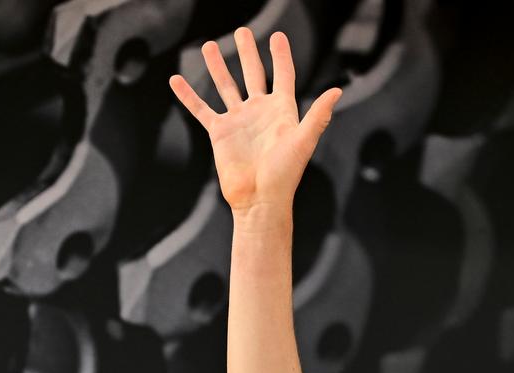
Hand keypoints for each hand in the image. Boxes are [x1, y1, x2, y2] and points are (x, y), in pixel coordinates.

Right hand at [169, 28, 342, 214]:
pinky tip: (175, 79)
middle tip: (242, 31)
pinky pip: (201, 109)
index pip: (283, 76)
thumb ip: (319, 115)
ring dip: (217, 66)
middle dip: (248, 52)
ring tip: (210, 45)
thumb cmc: (285, 175)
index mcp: (282, 111)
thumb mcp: (303, 141)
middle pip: (253, 74)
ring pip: (226, 86)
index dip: (281, 56)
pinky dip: (188, 95)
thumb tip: (337, 91)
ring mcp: (239, 121)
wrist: (260, 200)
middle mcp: (259, 112)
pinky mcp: (220, 132)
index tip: (277, 36)